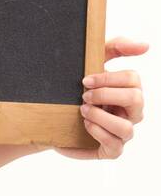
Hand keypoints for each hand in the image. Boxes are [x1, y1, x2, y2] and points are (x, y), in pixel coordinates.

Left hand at [55, 37, 147, 159]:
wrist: (50, 119)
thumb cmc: (76, 90)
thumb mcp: (91, 64)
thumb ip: (115, 48)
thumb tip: (145, 45)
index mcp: (128, 91)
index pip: (133, 79)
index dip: (109, 78)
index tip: (85, 80)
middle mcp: (130, 113)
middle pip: (136, 99)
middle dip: (106, 94)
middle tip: (84, 95)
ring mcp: (122, 133)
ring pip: (127, 127)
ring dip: (101, 116)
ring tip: (83, 111)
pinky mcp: (111, 150)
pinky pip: (115, 145)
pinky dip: (98, 132)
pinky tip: (85, 125)